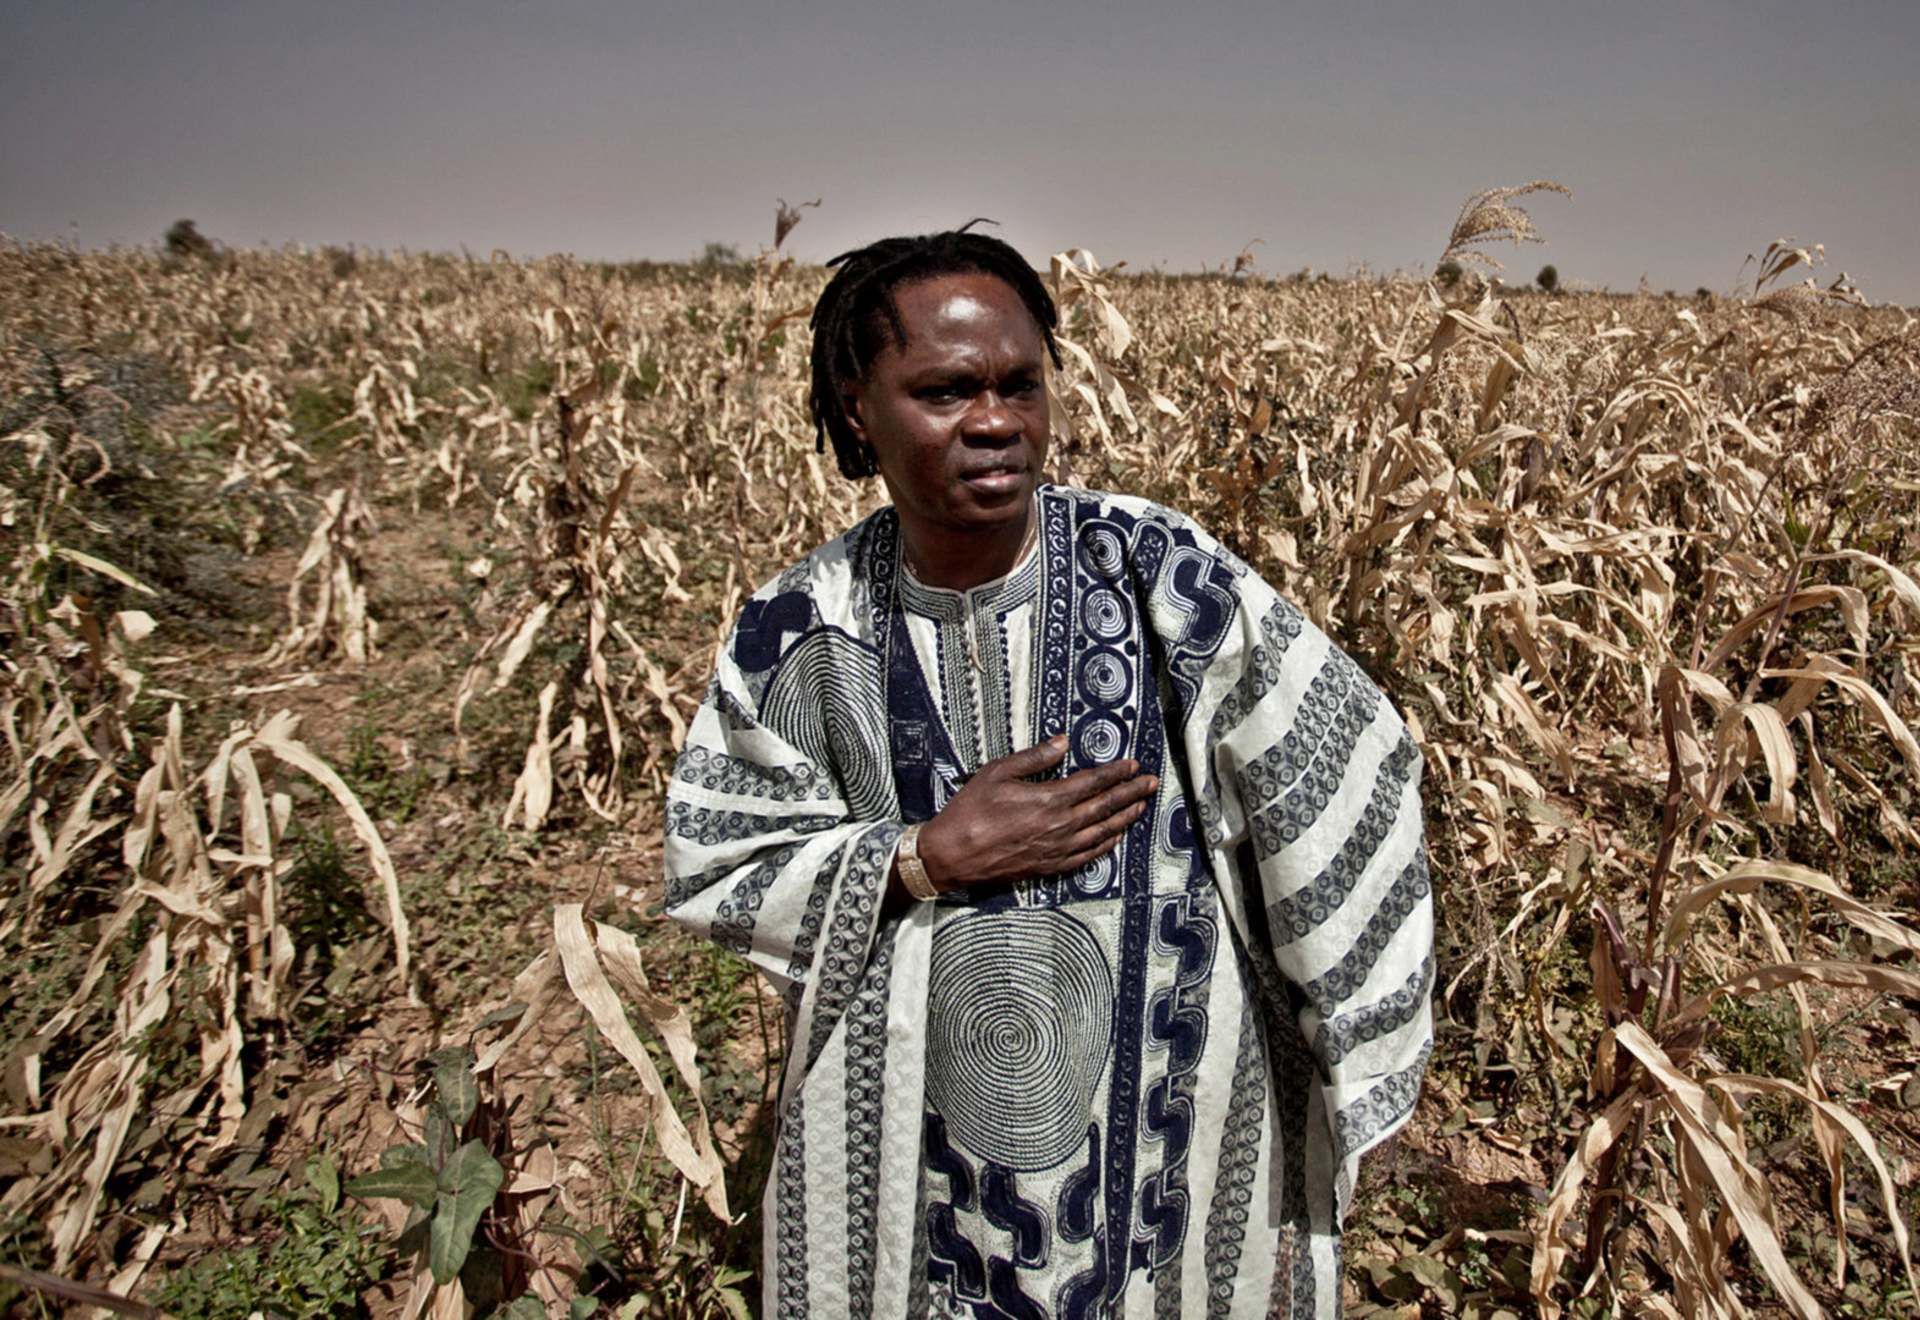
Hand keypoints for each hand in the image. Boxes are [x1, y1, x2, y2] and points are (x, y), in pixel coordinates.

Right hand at [917, 735, 1158, 888]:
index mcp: (1048, 799)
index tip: (1133, 765)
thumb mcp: (997, 772)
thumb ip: (1034, 757)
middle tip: (1151, 783)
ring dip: (1125, 818)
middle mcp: (1059, 825)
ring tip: (1141, 806)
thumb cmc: (970, 811)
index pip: (1093, 782)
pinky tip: (1115, 837)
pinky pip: (1087, 856)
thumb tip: (1062, 742)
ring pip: (1102, 832)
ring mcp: (1057, 849)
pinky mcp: (1049, 866)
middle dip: (1131, 792)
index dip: (1116, 773)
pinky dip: (1106, 845)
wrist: (952, 855)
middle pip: (1105, 806)